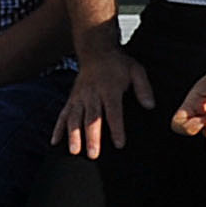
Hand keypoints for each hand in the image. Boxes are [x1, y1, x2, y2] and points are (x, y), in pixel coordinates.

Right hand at [56, 41, 152, 156]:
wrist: (96, 51)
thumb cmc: (119, 65)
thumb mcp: (136, 70)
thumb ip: (143, 88)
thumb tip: (150, 106)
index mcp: (109, 89)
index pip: (113, 112)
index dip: (116, 128)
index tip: (119, 144)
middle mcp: (92, 94)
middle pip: (92, 118)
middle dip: (92, 137)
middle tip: (93, 155)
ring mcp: (79, 97)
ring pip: (74, 118)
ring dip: (73, 135)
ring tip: (74, 151)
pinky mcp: (71, 99)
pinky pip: (62, 115)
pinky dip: (57, 128)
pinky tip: (54, 142)